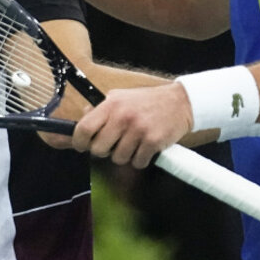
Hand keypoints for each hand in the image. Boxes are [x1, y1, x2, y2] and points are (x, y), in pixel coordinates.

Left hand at [71, 82, 191, 168]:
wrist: (180, 102)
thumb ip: (102, 108)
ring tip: (134, 143)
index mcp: (111, 104)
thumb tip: (82, 117)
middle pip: (99, 149)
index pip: (84, 128)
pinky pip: (137, 162)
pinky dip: (141, 159)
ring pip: (118, 159)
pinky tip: (146, 148)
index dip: (80, 142)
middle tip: (114, 145)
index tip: (83, 146)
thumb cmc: (147, 101)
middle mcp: (123, 116)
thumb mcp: (121, 97)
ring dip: (125, 156)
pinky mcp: (153, 142)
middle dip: (105, 151)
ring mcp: (138, 130)